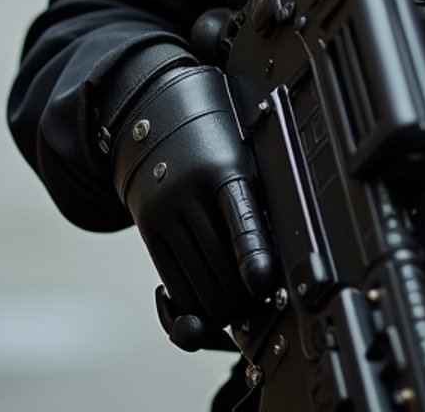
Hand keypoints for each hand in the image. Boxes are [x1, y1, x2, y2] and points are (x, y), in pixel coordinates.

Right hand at [110, 61, 274, 349]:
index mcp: (221, 165)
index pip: (239, 214)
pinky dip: (187, 297)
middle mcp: (188, 187)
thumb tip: (277, 243)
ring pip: (191, 272)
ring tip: (231, 312)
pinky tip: (201, 304)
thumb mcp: (239, 147)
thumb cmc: (211, 129)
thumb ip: (253, 190)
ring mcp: (164, 206)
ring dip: (213, 302)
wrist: (152, 111)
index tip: (260, 280)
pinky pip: (169, 271)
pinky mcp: (147, 223)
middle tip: (253, 308)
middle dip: (236, 292)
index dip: (251, 252)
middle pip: (215, 256)